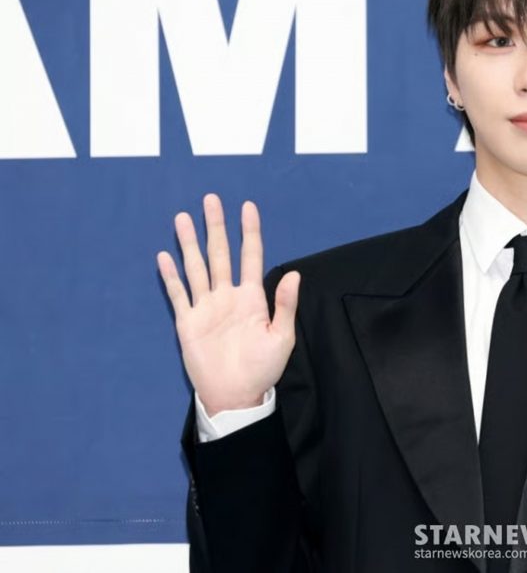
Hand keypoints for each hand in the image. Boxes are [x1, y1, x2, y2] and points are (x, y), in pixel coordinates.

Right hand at [157, 194, 299, 415]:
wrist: (236, 395)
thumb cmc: (263, 369)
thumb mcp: (281, 336)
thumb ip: (285, 304)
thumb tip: (294, 272)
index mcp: (252, 297)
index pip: (250, 255)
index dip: (249, 231)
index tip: (248, 206)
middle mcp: (227, 296)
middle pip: (220, 253)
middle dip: (216, 226)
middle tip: (211, 199)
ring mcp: (206, 307)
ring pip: (197, 267)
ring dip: (189, 243)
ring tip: (182, 218)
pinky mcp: (188, 322)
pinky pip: (178, 294)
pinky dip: (171, 275)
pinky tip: (165, 256)